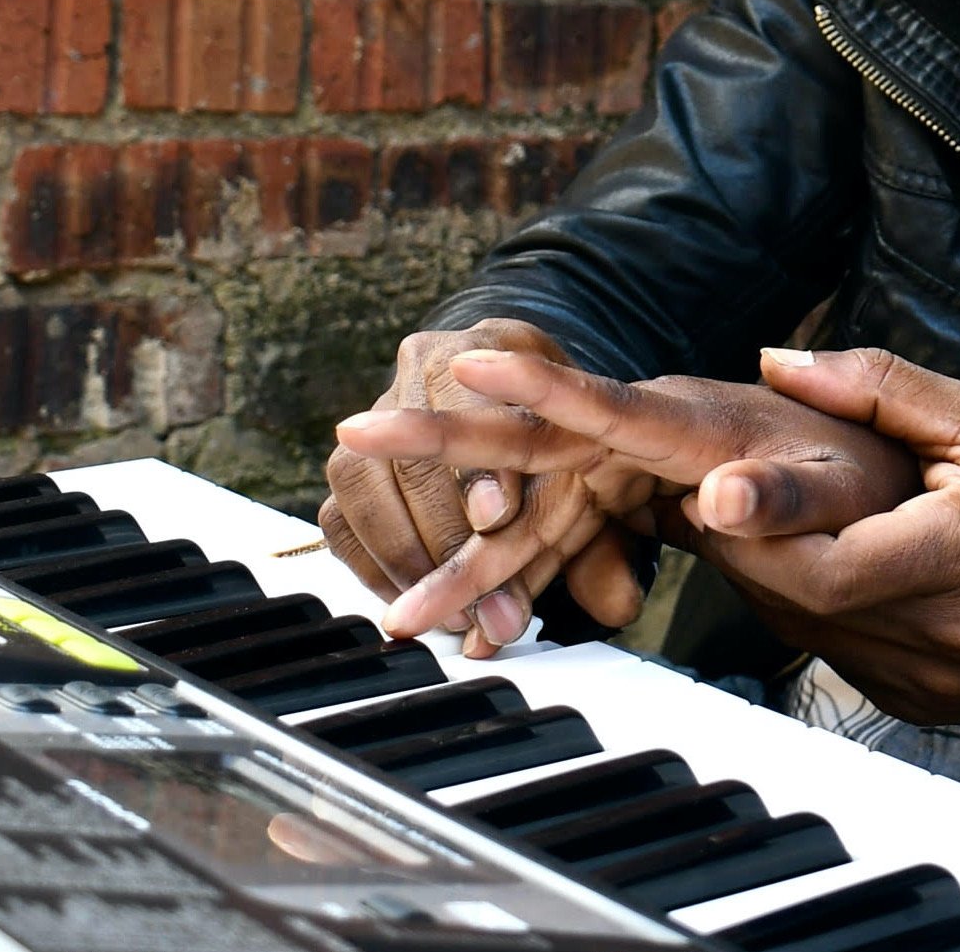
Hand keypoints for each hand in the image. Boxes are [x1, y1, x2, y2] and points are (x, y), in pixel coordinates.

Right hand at [318, 319, 634, 655]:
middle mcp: (424, 364)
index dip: (478, 466)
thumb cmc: (571, 437)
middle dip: (444, 539)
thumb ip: (610, 536)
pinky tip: (413, 600)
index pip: (465, 400)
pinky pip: (341, 518)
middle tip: (480, 601)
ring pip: (362, 487)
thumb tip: (618, 605)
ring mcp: (379, 410)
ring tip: (450, 615)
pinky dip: (374, 567)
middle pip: (410, 456)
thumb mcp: (600, 469)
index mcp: (495, 344)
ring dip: (405, 561)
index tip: (496, 520)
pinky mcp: (355, 461)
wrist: (530, 403)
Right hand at [331, 348, 923, 645]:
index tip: (469, 361)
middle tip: (354, 434)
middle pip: (528, 445)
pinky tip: (465, 632)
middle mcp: (635, 440)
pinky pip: (547, 550)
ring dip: (463, 566)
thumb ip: (785, 495)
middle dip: (440, 450)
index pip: (604, 401)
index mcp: (688, 421)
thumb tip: (727, 499)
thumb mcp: (842, 483)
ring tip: (400, 618)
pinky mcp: (616, 507)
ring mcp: (618, 475)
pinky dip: (508, 590)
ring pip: (524, 516)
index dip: (537, 383)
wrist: (865, 476)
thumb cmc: (858, 475)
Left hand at [683, 347, 959, 725]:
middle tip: (711, 492)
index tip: (712, 490)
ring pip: (806, 633)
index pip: (828, 567)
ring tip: (744, 520)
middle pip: (800, 602)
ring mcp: (929, 679)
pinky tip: (802, 565)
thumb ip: (878, 387)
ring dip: (766, 577)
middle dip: (744, 545)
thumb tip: (781, 361)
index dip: (760, 528)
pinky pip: (833, 656)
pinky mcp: (918, 702)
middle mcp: (943, 633)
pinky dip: (805, 610)